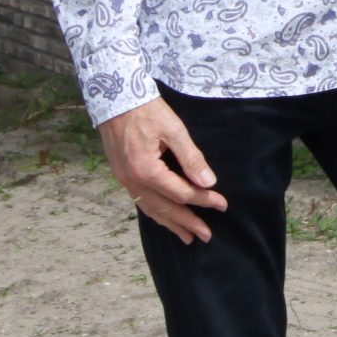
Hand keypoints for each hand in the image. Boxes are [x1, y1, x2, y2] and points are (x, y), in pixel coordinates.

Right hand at [99, 96, 228, 243]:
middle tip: (207, 235)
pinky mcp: (122, 176)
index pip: (181, 193)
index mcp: (147, 170)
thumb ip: (191, 157)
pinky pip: (141, 202)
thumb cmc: (147, 110)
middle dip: (188, 222)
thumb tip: (208, 181)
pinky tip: (165, 219)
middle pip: (165, 208)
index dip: (203, 200)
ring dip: (171, 224)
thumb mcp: (173, 129)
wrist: (115, 99)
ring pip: (151, 210)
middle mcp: (133, 181)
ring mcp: (125, 181)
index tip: (222, 204)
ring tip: (188, 237)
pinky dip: (155, 214)